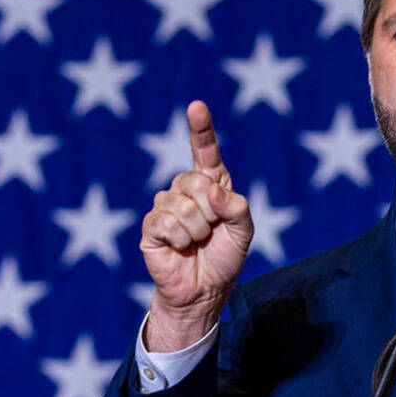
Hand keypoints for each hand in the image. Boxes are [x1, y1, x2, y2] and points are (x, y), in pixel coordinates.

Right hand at [140, 101, 252, 350]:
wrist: (205, 290)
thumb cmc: (224, 257)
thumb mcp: (244, 231)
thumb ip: (237, 207)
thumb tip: (212, 192)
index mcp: (210, 184)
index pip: (204, 151)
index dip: (200, 129)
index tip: (196, 106)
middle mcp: (185, 189)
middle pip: (195, 182)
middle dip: (210, 211)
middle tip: (211, 231)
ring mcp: (164, 206)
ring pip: (182, 206)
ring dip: (197, 230)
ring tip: (197, 242)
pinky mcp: (151, 226)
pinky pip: (167, 223)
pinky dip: (180, 240)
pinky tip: (180, 248)